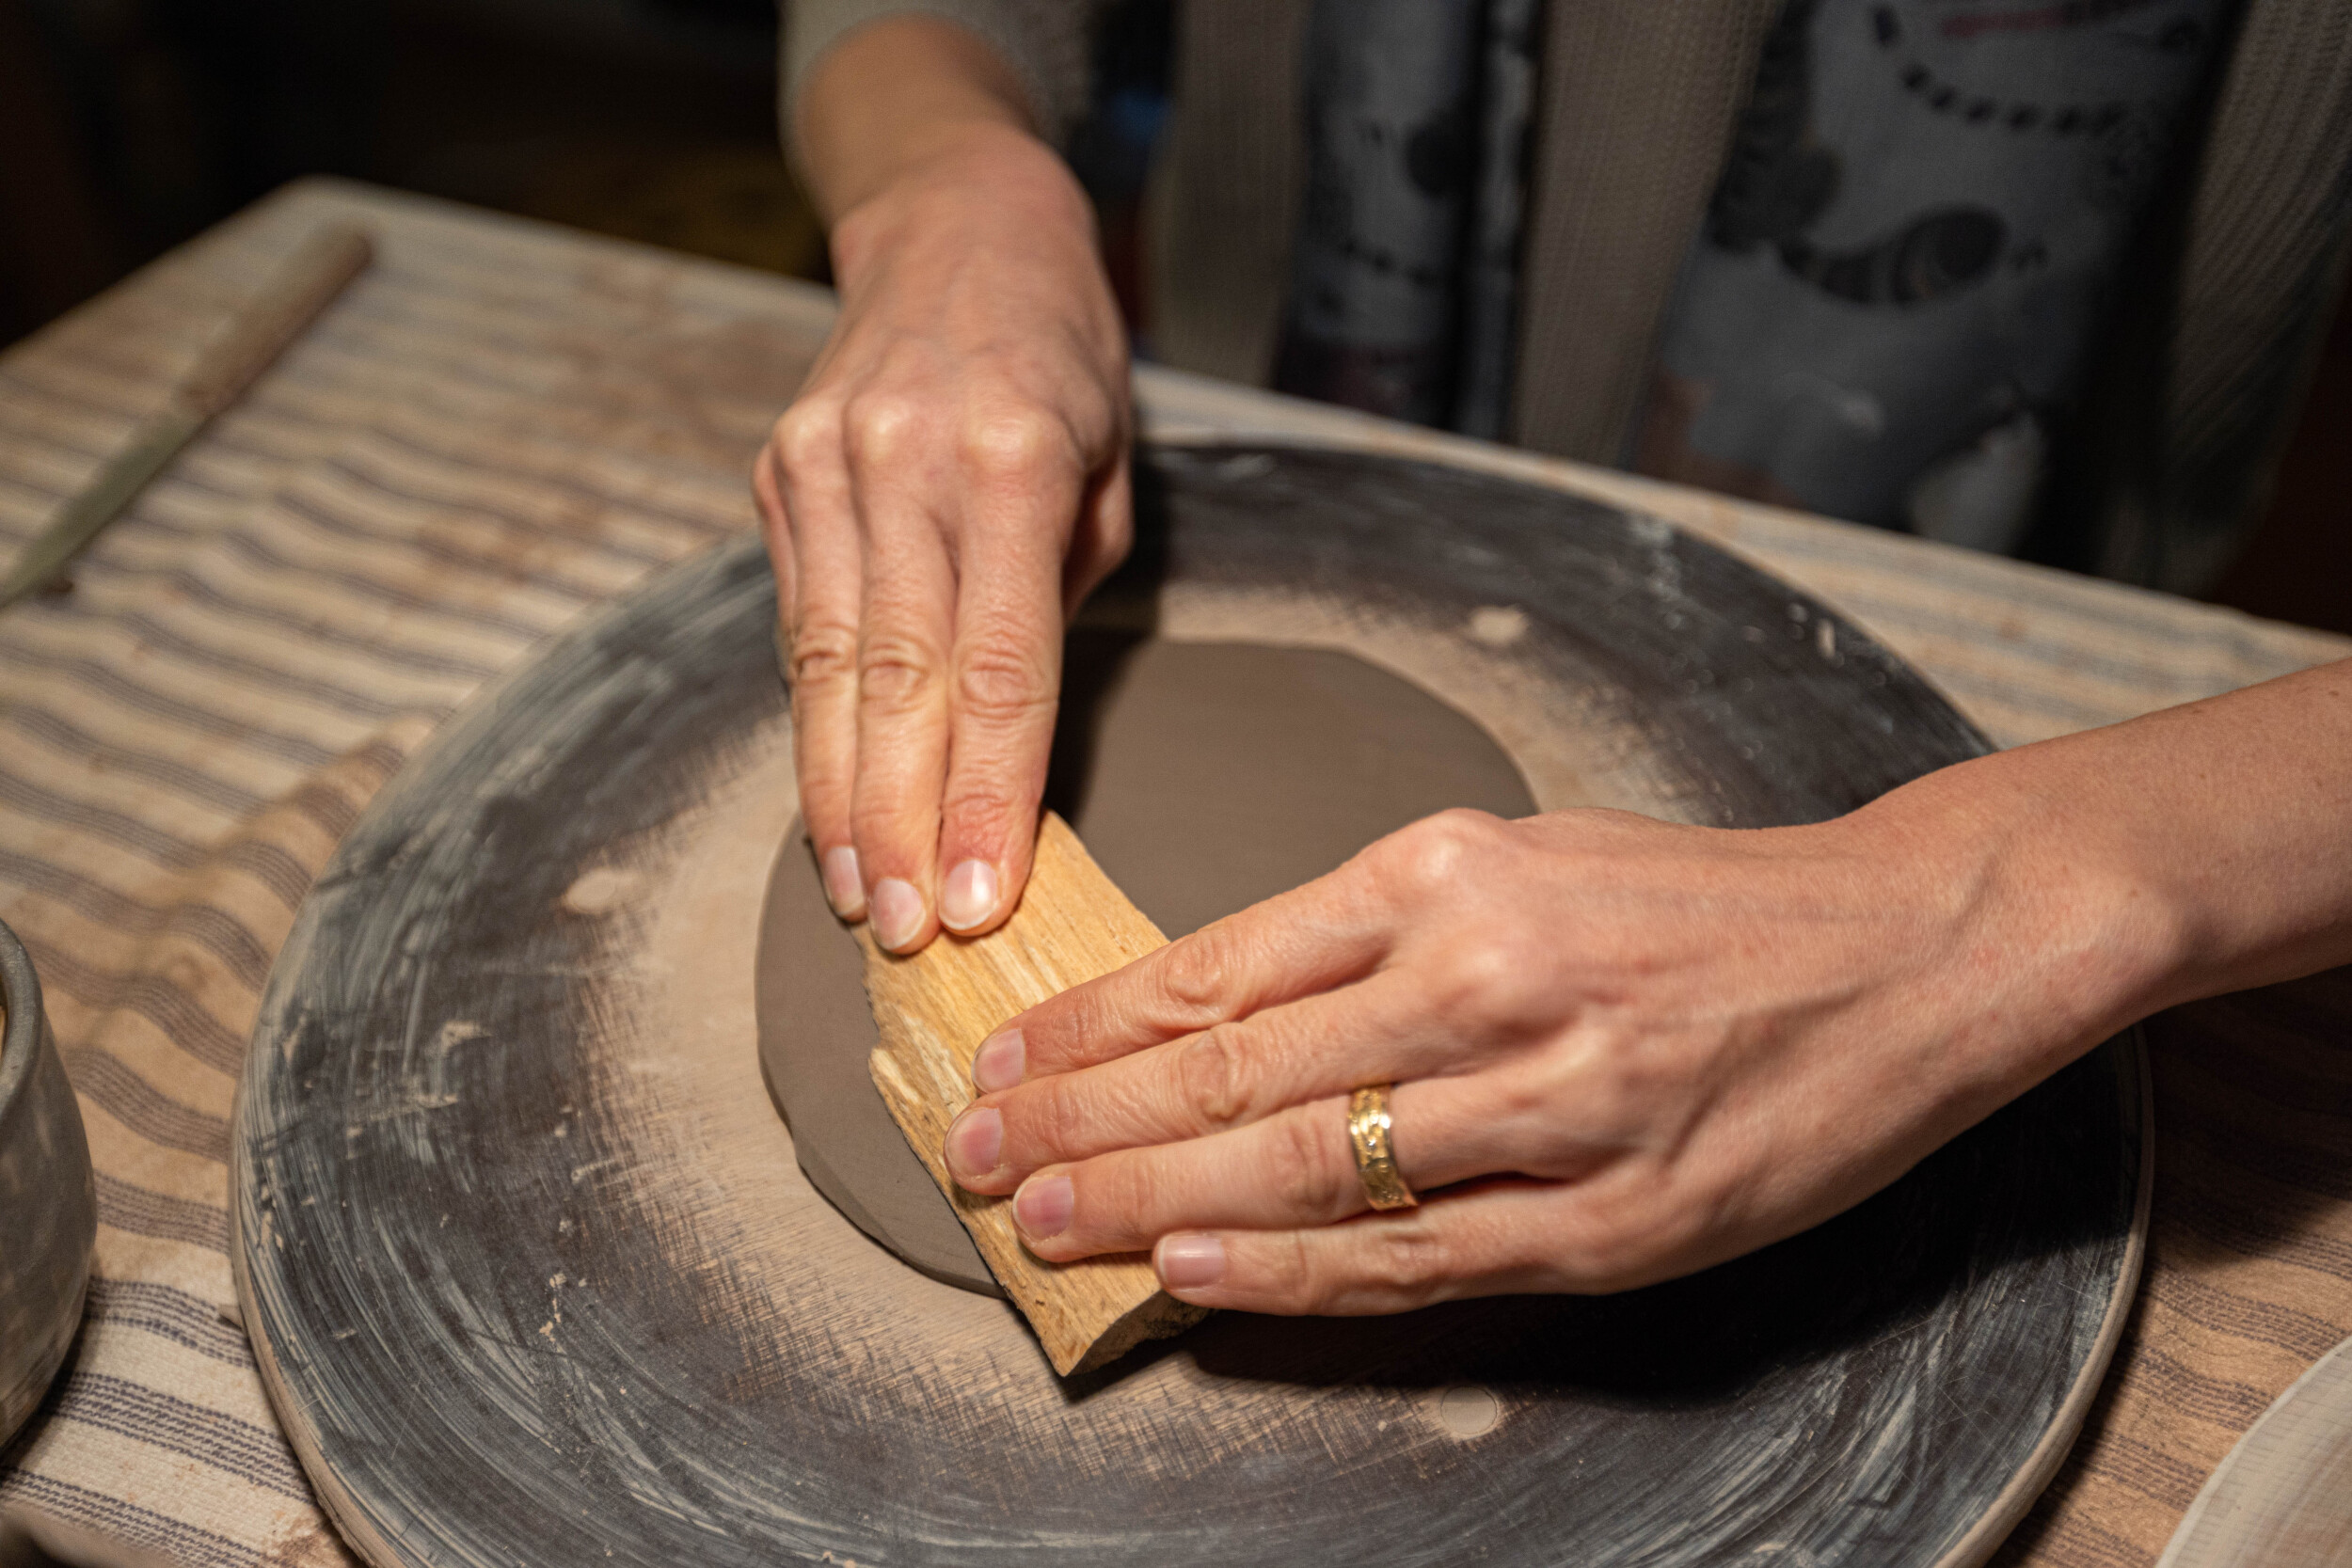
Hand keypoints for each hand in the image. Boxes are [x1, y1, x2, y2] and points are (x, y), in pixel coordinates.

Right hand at [756, 66, 1131, 952]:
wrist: (958, 224)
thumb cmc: (1064, 357)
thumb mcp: (1109, 464)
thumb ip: (1063, 594)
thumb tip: (1014, 741)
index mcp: (1013, 459)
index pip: (1000, 666)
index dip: (989, 793)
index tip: (982, 897)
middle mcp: (905, 462)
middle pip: (899, 680)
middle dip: (901, 822)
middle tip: (905, 935)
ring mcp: (826, 466)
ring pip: (829, 666)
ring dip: (839, 795)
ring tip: (854, 896)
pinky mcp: (780, 476)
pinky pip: (800, 625)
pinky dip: (814, 724)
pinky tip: (826, 804)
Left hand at [938, 792, 2172, 1313]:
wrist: (1899, 949)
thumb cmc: (1692, 903)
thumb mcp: (1520, 854)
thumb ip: (1369, 924)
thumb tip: (1209, 1008)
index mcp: (1447, 872)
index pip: (1220, 962)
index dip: (1093, 1024)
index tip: (1006, 1056)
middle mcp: (1482, 978)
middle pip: (1233, 1069)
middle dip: (1083, 1119)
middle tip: (974, 1153)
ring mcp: (1547, 1105)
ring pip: (1304, 1167)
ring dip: (1154, 1199)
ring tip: (1046, 1220)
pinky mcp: (1611, 1219)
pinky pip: (1417, 1258)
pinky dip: (1295, 1271)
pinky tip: (1202, 1271)